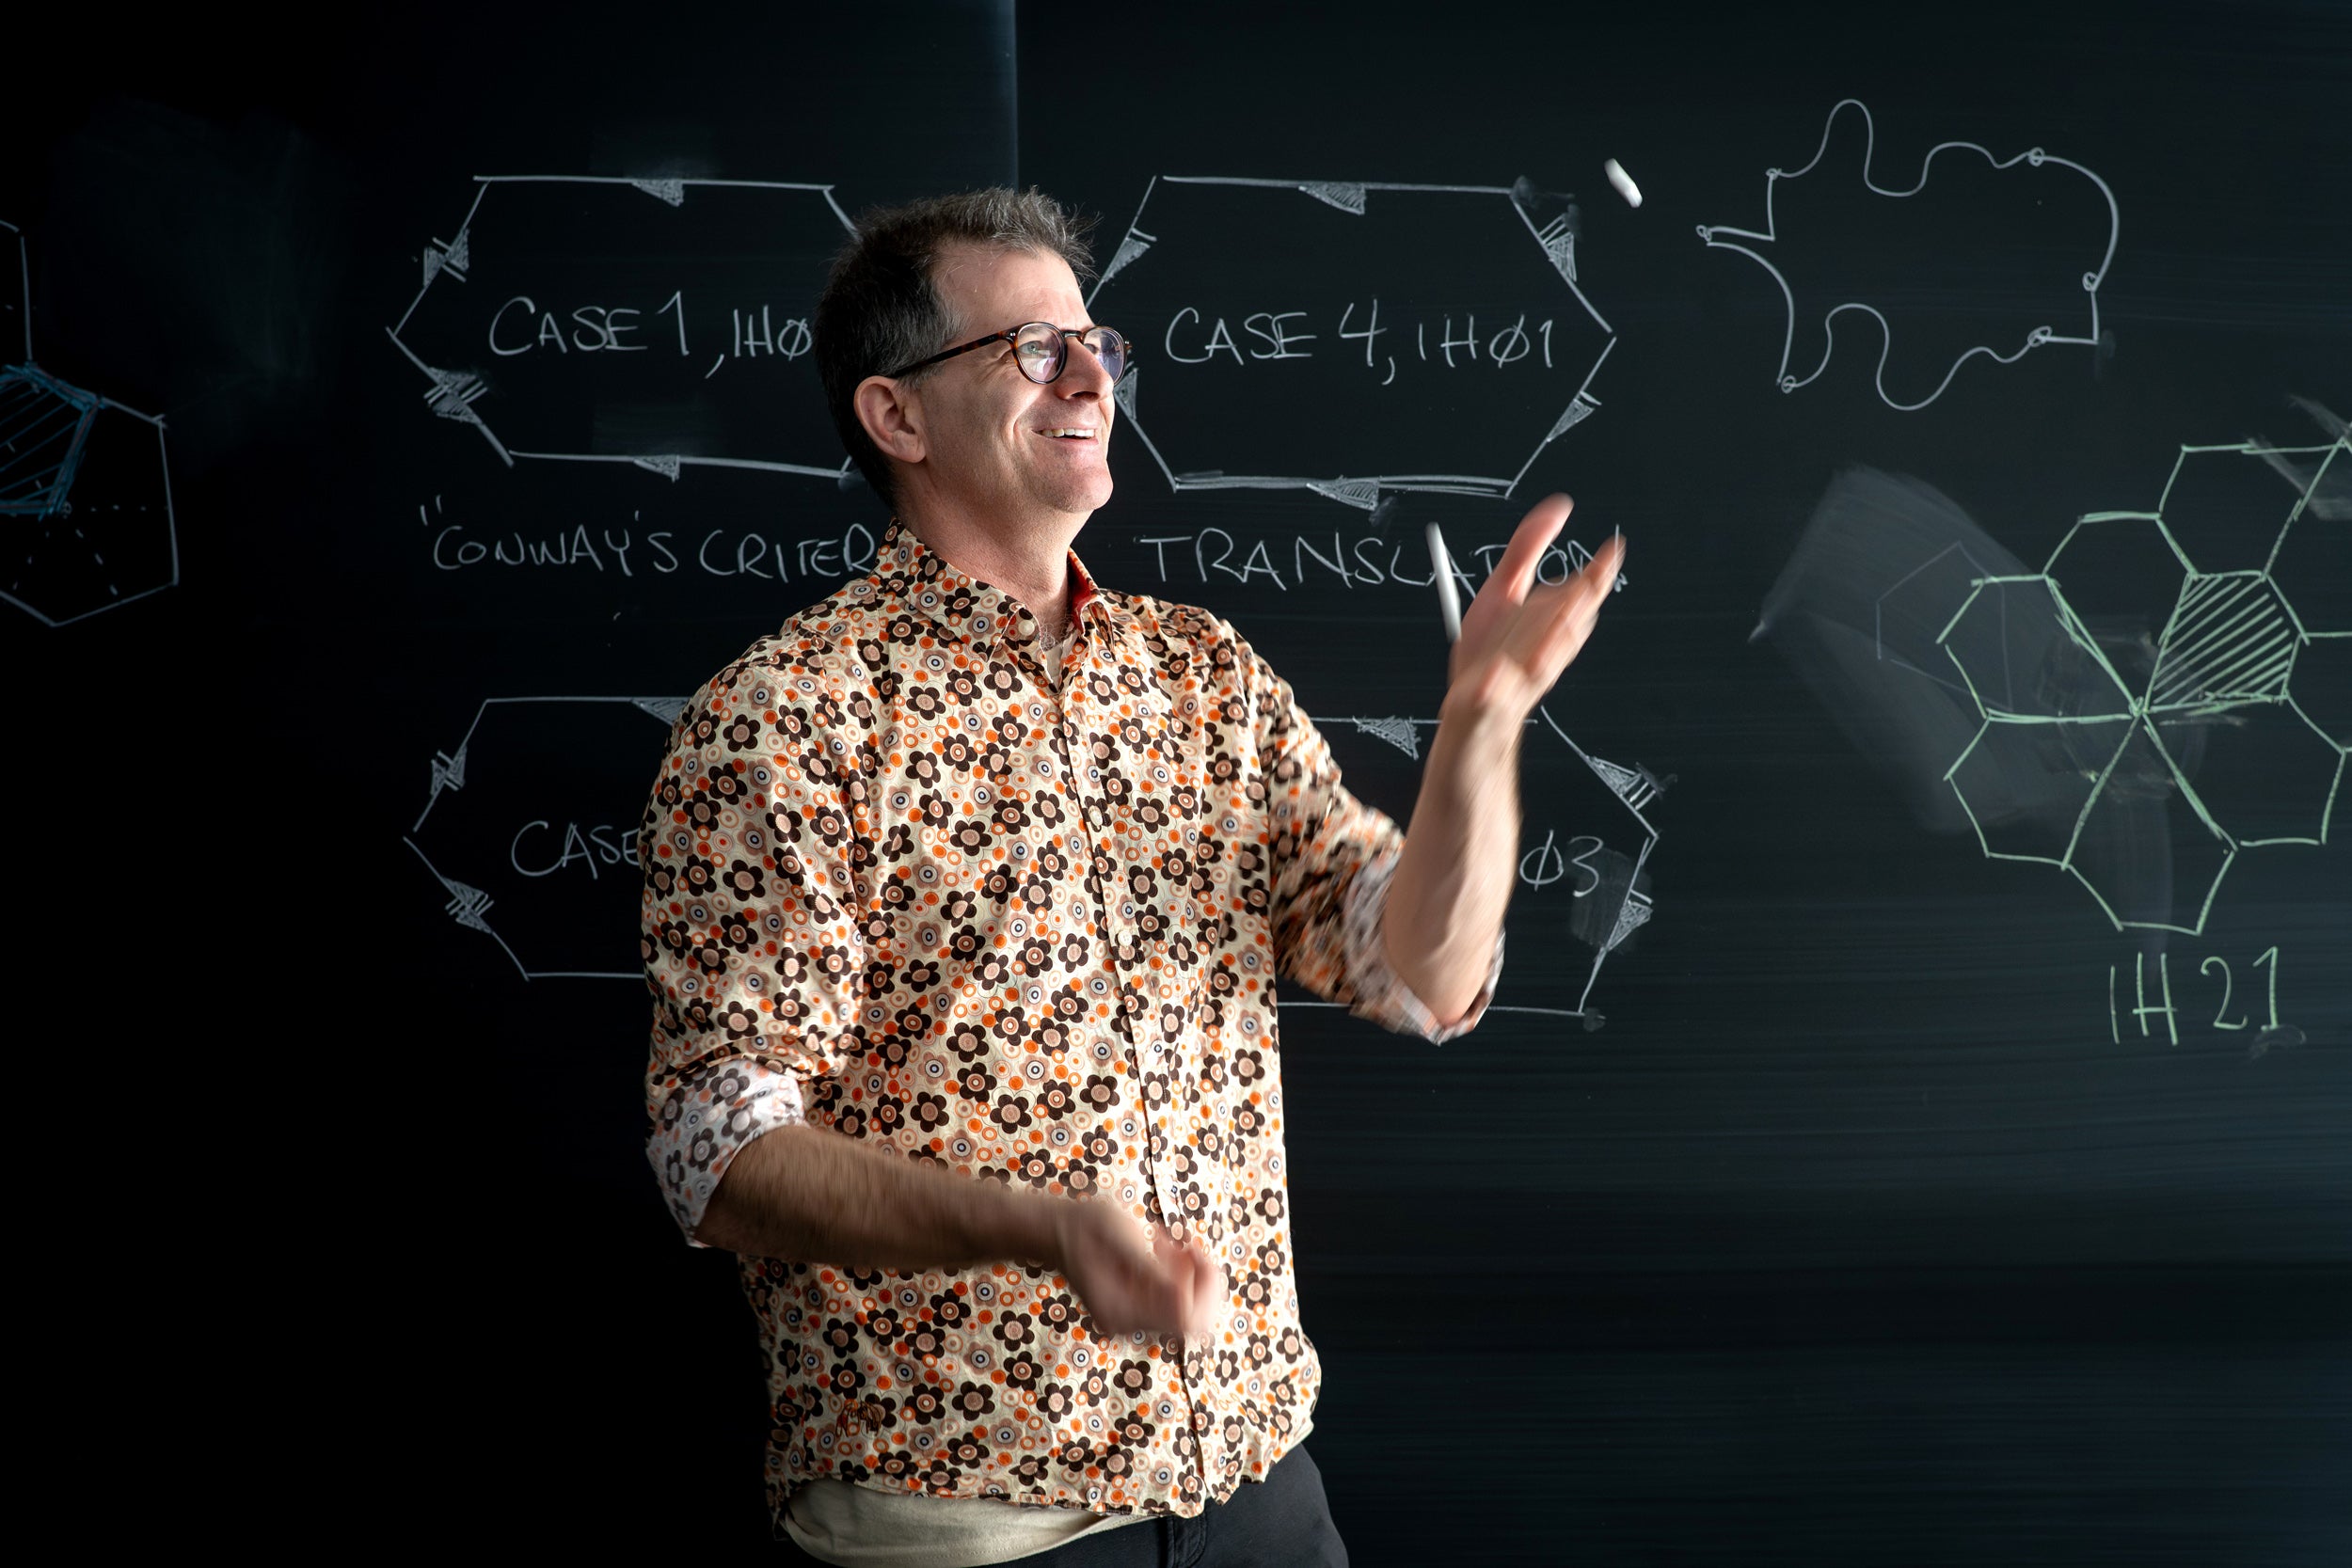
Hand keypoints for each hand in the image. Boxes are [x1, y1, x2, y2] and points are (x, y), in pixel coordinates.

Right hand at [1052, 1200, 1223, 1341]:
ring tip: (1170, 1243)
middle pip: (1192, 1321)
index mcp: (1119, 1310)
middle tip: (1189, 1246)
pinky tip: (1162, 1249)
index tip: (1192, 1248)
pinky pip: (1174, 1304)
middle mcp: (1126, 1323)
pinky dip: (1179, 1276)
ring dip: (1190, 1275)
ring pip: (1187, 1312)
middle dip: (1202, 1283)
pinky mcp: (1135, 1311)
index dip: (1201, 1286)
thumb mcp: (1119, 1236)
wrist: (1060, 1231)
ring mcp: (1131, 1320)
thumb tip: (1181, 1297)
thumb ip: (1148, 1269)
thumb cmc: (1086, 1226)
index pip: (1184, 1318)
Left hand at [1447, 493, 1623, 724]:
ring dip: (1552, 641)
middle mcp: (1541, 651)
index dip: (1597, 575)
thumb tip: (1559, 507)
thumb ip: (1527, 549)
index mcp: (1547, 623)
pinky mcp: (1490, 702)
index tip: (1612, 549)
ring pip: (1541, 660)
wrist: (1472, 713)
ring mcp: (1517, 679)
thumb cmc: (1490, 655)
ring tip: (1567, 615)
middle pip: (1566, 624)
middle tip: (1588, 582)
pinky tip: (1499, 672)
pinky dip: (1498, 685)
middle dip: (1576, 606)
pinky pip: (1496, 695)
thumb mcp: (1501, 591)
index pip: (1580, 596)